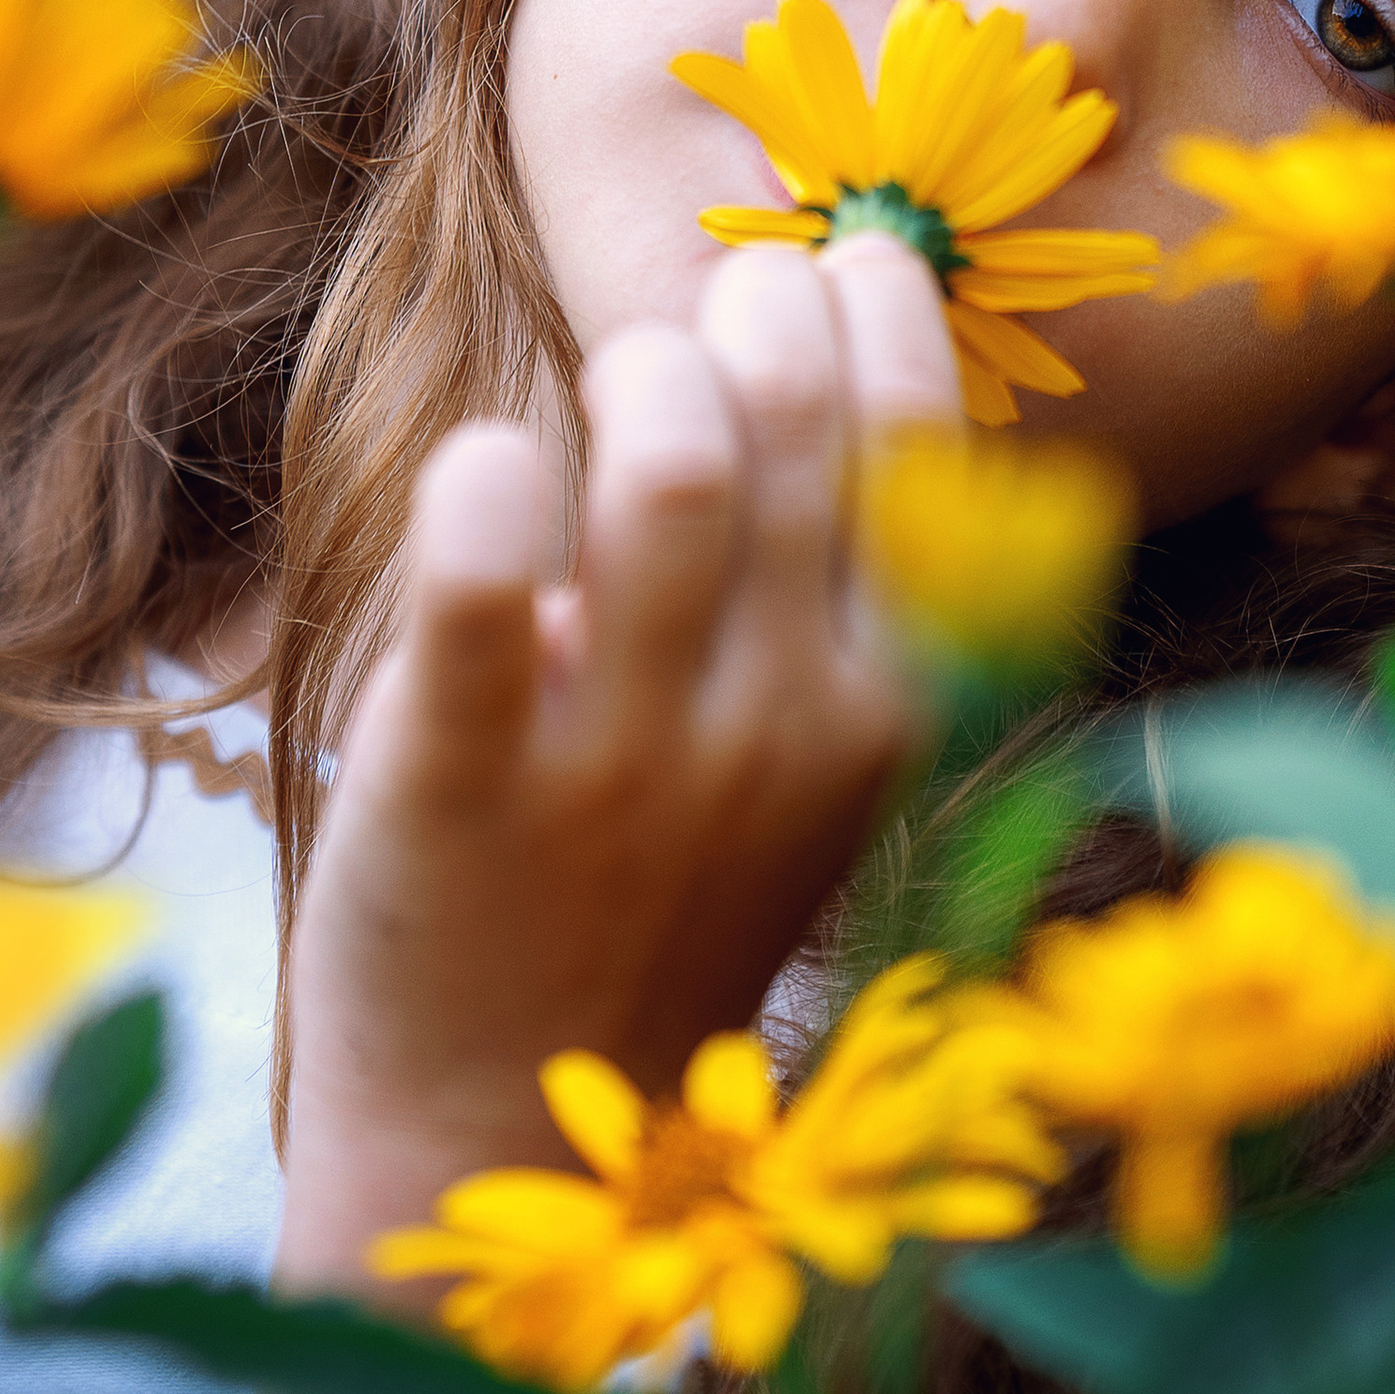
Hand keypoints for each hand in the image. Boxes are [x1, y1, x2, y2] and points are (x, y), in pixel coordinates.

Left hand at [273, 234, 957, 1298]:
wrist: (502, 1137)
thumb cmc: (649, 905)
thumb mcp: (795, 761)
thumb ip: (807, 588)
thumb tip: (783, 335)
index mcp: (887, 707)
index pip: (929, 452)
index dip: (881, 312)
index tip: (832, 256)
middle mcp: (783, 725)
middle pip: (798, 427)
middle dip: (751, 311)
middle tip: (692, 325)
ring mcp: (628, 761)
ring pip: (670, 469)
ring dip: (633, 373)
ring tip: (597, 389)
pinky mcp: (465, 784)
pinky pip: (481, 592)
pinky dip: (483, 489)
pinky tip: (485, 466)